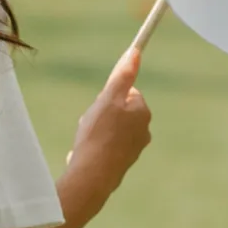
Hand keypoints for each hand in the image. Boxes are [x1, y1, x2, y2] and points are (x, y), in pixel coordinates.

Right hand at [67, 44, 152, 201]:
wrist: (92, 177)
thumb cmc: (99, 135)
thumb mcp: (108, 98)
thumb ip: (122, 75)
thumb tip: (136, 51)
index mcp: (143, 113)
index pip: (127, 94)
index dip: (109, 97)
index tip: (99, 106)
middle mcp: (144, 132)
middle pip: (118, 113)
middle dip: (101, 116)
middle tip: (89, 124)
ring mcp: (133, 150)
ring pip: (110, 131)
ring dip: (95, 133)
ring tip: (85, 142)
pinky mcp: (121, 165)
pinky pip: (104, 149)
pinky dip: (93, 150)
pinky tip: (84, 155)